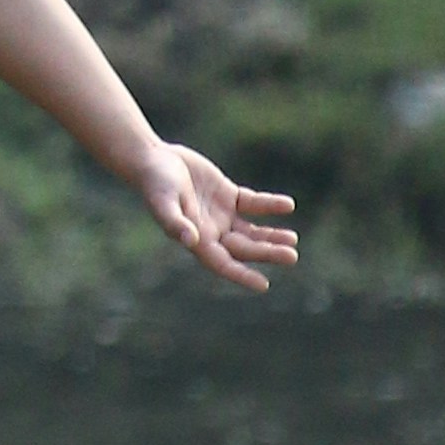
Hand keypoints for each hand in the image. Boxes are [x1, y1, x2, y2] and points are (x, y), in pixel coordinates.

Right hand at [130, 141, 298, 291]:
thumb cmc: (154, 183)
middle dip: (267, 253)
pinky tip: (287, 205)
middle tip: (291, 256)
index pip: (223, 263)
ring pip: (251, 230)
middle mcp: (212, 231)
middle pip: (244, 248)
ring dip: (270, 235)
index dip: (242, 275)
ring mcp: (221, 214)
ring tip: (292, 239)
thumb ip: (175, 222)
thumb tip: (191, 240)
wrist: (152, 159)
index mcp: (198, 239)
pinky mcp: (227, 194)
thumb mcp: (163, 202)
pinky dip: (269, 205)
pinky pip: (253, 203)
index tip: (263, 285)